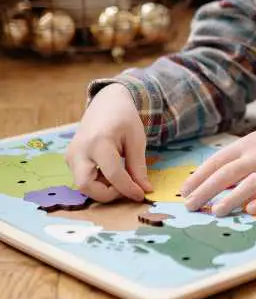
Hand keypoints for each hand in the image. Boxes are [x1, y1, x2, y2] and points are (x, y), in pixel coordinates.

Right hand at [66, 83, 152, 202]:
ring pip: (82, 185)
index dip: (128, 189)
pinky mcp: (69, 159)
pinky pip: (81, 178)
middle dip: (107, 194)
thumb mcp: (136, 140)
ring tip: (120, 175)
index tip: (141, 195)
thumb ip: (138, 167)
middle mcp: (79, 150)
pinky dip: (96, 182)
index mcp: (99, 142)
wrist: (106, 103)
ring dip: (102, 188)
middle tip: (126, 187)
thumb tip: (144, 190)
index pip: (113, 175)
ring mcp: (70, 155)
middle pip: (86, 186)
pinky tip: (110, 172)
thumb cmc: (124, 119)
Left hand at [181, 119, 255, 216]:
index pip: (218, 161)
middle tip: (190, 206)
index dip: (199, 177)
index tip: (184, 191)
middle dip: (206, 191)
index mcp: (248, 144)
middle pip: (228, 174)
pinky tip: (251, 211)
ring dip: (231, 199)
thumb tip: (209, 179)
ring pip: (250, 185)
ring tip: (215, 212)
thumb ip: (236, 158)